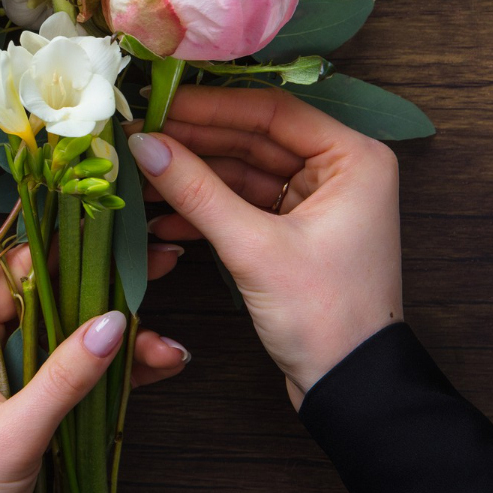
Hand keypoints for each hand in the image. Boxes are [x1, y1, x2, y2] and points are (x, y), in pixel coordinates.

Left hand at [0, 244, 188, 492]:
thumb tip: (112, 322)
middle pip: (52, 298)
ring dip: (119, 341)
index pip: (14, 270)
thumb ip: (64, 376)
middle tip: (162, 268)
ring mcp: (6, 372)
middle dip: (108, 291)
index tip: (114, 232)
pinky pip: (73, 371)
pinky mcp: (27, 400)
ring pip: (71, 336)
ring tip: (168, 350)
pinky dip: (112, 371)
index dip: (65, 246)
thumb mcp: (15, 432)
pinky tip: (155, 367)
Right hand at [127, 86, 402, 409]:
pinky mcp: (294, 232)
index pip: (272, 112)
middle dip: (195, 142)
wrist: (351, 388)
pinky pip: (243, 204)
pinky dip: (206, 210)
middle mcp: (340, 171)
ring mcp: (316, 202)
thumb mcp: (254, 248)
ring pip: (243, 172)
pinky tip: (163, 219)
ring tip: (140, 176)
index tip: (157, 103)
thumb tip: (144, 144)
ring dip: (193, 177)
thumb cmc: (324, 315)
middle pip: (254, 138)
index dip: (210, 107)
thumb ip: (197, 191)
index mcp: (353, 159)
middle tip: (139, 136)